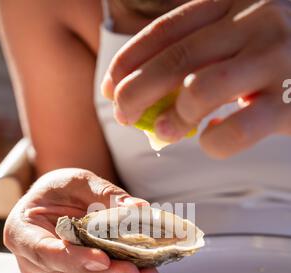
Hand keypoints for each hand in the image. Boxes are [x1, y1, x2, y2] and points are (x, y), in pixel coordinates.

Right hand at [4, 169, 160, 272]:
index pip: (45, 252)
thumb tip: (137, 208)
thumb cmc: (60, 189)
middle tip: (134, 271)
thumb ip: (106, 194)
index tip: (102, 259)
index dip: (74, 259)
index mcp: (21, 232)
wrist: (60, 199)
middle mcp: (33, 259)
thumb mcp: (79, 181)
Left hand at [102, 0, 290, 157]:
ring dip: (173, 116)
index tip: (108, 87)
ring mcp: (277, 59)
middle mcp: (257, 20)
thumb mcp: (246, 31)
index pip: (169, 29)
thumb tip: (155, 98)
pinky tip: (210, 140)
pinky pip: (240, 128)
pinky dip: (215, 141)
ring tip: (162, 132)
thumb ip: (207, 51)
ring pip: (203, 90)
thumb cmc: (285, 53)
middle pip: (177, 59)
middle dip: (137, 91)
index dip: (130, 60)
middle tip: (120, 114)